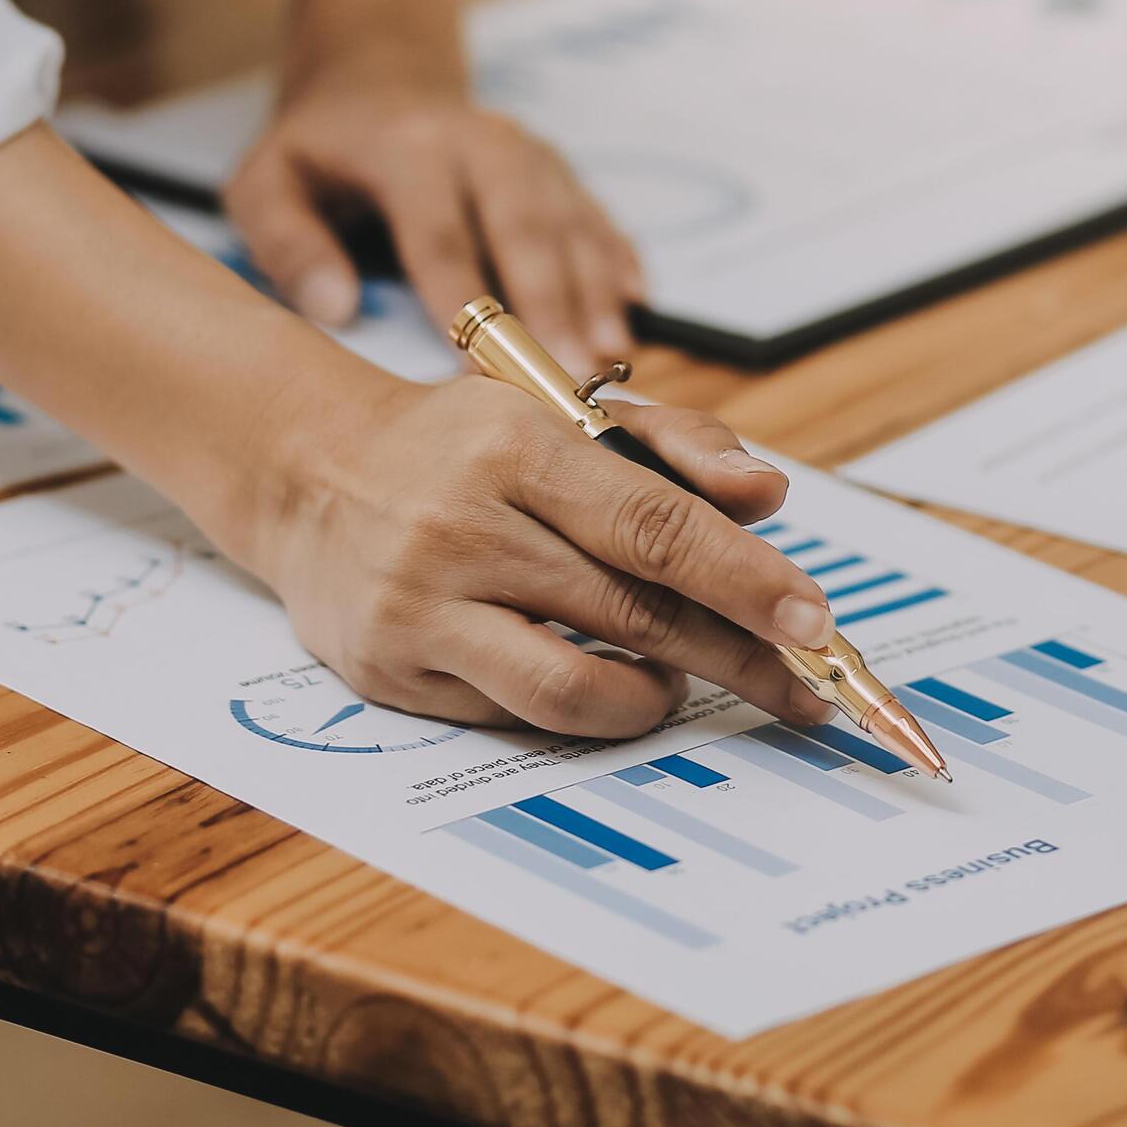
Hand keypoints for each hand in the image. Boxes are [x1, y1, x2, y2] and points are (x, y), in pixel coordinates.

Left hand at [224, 43, 645, 370]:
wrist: (378, 77)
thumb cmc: (318, 150)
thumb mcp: (264, 183)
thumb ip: (286, 244)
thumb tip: (336, 307)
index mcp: (408, 148)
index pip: (439, 234)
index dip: (462, 302)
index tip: (478, 367)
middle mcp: (480, 142)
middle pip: (524, 226)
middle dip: (549, 302)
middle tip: (567, 371)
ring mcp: (528, 154)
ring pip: (570, 223)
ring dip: (594, 290)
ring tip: (610, 354)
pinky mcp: (557, 169)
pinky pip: (596, 215)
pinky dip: (618, 259)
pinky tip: (636, 305)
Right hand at [246, 371, 840, 736]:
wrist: (312, 474)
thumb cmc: (465, 444)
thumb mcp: (564, 410)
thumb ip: (677, 444)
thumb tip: (769, 498)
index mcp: (515, 445)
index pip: (654, 523)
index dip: (744, 578)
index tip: (814, 621)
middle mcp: (461, 525)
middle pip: (634, 612)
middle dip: (738, 656)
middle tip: (805, 689)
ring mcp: (420, 605)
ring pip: (575, 687)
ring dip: (656, 697)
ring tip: (681, 680)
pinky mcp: (391, 670)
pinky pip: (517, 716)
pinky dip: (585, 709)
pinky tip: (607, 685)